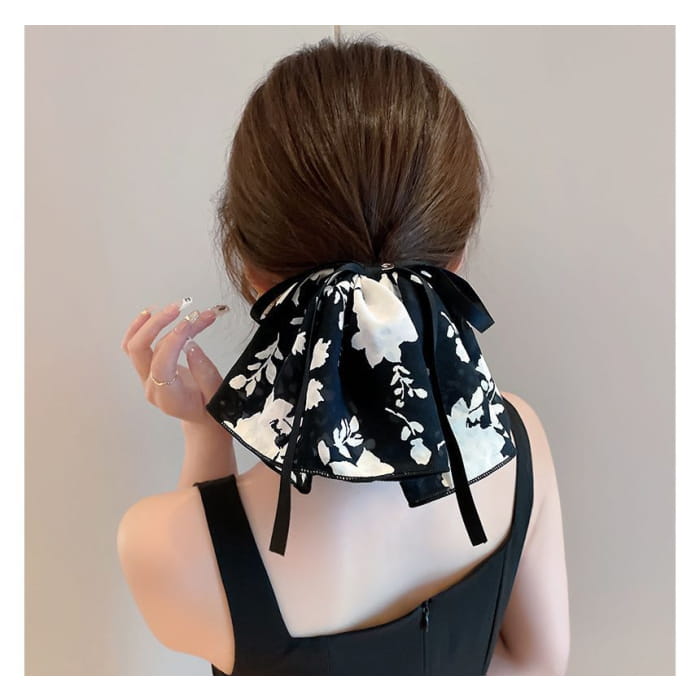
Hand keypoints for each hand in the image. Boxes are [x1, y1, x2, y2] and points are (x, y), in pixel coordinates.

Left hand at [120, 299, 227, 424]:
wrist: (204, 419)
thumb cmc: (212, 410)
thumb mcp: (217, 395)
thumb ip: (205, 373)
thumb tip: (190, 345)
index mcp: (167, 397)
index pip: (162, 363)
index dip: (175, 340)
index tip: (191, 323)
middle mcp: (151, 387)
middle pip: (139, 349)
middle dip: (157, 324)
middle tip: (179, 308)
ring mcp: (146, 378)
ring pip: (134, 345)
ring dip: (150, 322)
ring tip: (171, 308)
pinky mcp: (148, 370)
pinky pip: (134, 347)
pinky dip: (140, 328)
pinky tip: (152, 314)